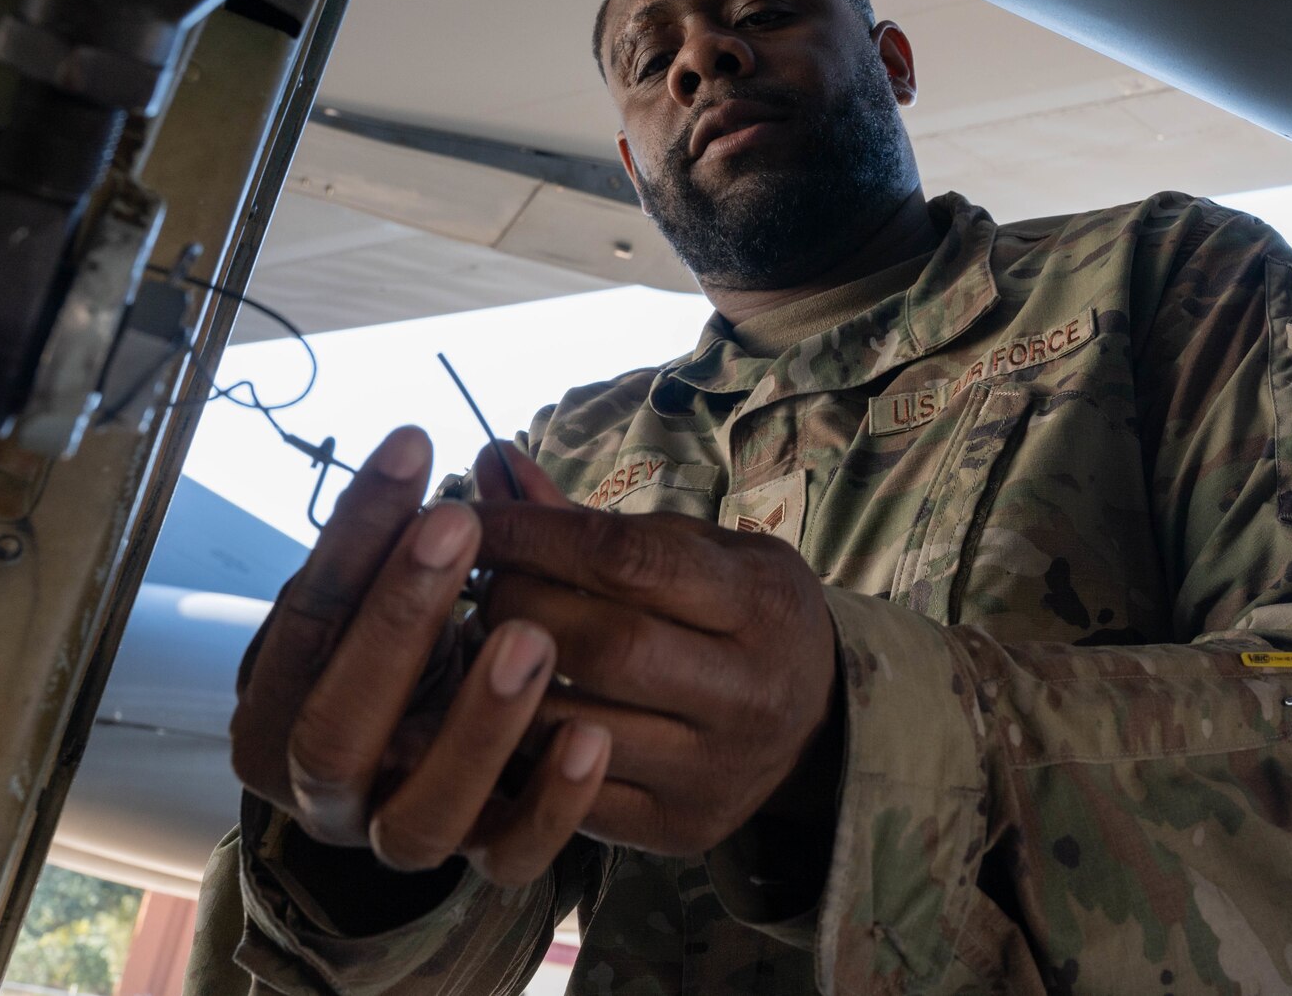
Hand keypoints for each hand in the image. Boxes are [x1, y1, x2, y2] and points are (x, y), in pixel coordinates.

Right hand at [229, 426, 611, 886]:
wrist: (432, 749)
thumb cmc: (408, 651)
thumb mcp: (396, 594)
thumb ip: (419, 533)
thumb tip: (496, 456)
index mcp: (275, 717)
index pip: (304, 625)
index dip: (352, 537)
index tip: (412, 450)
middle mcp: (324, 794)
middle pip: (336, 731)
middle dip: (394, 624)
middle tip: (455, 527)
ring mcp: (400, 836)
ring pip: (421, 816)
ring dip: (476, 724)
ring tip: (530, 637)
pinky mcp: (483, 861)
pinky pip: (512, 859)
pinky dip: (552, 804)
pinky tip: (592, 736)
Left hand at [470, 447, 840, 857]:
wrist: (819, 722)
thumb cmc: (741, 614)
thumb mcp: (699, 550)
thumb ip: (596, 523)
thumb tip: (492, 465)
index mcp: (762, 602)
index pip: (629, 561)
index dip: (536, 535)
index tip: (472, 517)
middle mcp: (749, 690)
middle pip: (601, 645)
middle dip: (515, 604)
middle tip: (474, 584)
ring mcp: (716, 769)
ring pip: (575, 727)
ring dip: (502, 683)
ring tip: (480, 647)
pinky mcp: (680, 827)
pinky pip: (575, 796)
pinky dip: (522, 752)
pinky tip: (498, 715)